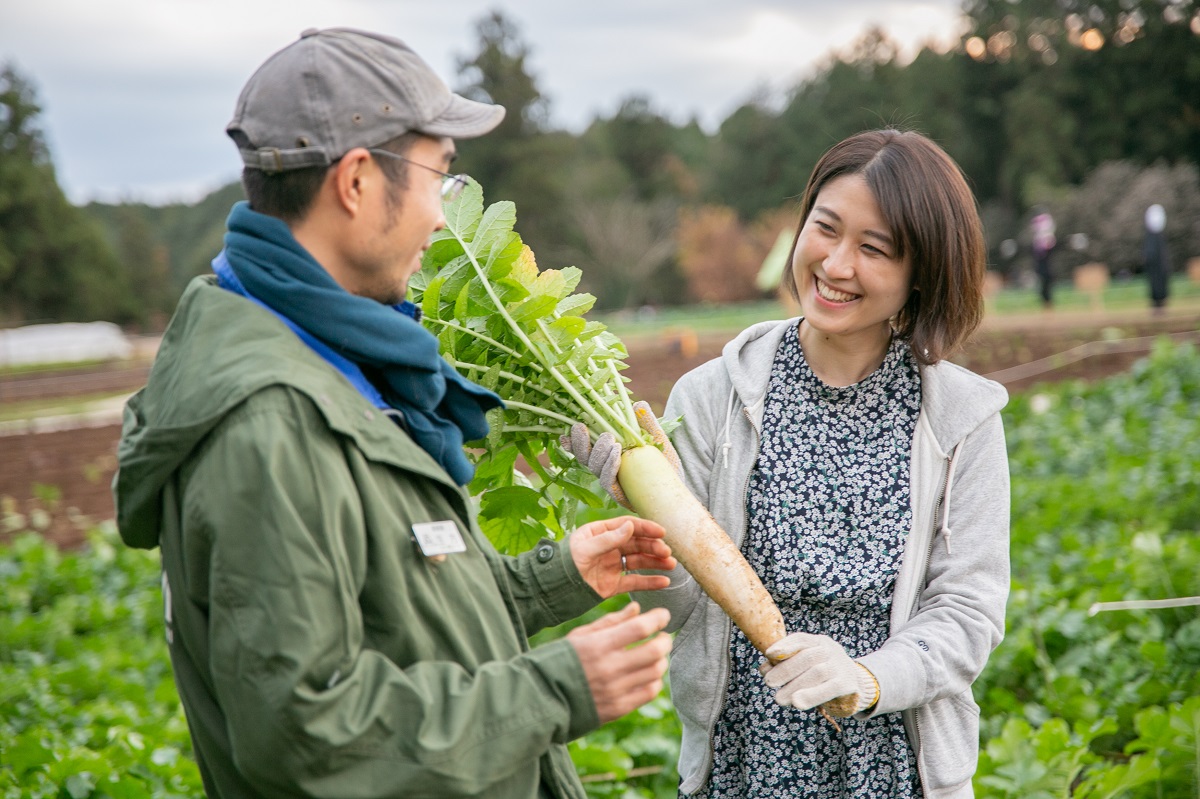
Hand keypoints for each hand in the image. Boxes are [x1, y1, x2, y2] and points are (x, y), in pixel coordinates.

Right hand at [560, 402, 680, 507]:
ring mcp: (611, 482)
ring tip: (609, 438)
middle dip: (580, 441)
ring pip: (594, 467)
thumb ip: (647, 424)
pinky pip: (607, 480)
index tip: (568, 428)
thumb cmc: (665, 467)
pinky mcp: (618, 494)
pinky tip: (616, 454)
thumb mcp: (658, 441)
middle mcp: (605, 469)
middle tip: (583, 427)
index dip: (573, 439)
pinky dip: (609, 465)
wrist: (677, 494)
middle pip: (584, 456)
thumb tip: (638, 404)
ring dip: (598, 451)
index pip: (585, 446)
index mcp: (608, 454)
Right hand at [567, 602, 671, 723]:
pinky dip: (655, 680)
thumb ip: (611, 622)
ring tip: (654, 655)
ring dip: (661, 660)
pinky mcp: (618, 709)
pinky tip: (648, 674)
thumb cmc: (560, 660)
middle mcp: (609, 668)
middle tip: (663, 636)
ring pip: (655, 672)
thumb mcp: (580, 635)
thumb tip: (637, 609)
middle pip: (654, 651)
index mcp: (598, 645)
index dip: (658, 618)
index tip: (663, 615)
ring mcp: (615, 690)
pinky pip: (649, 692)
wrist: (542, 698)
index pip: (640, 628)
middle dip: (665, 640)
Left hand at [569, 516, 675, 597]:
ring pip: (639, 562)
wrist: (553, 590)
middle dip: (653, 547)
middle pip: (637, 544)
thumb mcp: (585, 549)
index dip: (646, 528)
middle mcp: (609, 547)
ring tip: (671, 565)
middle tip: (667, 552)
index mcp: (600, 532)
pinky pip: (635, 582)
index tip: (662, 532)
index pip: (627, 526)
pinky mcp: (613, 584)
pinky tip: (664, 581)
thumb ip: (608, 539)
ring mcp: (612, 566)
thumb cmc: (565, 563)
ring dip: (656, 562)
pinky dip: (650, 582)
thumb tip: (631, 526)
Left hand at [760, 632, 877, 716]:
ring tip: (779, 699)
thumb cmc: (821, 674)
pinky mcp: (848, 684)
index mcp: (818, 642)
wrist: (854, 685)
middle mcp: (830, 650)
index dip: (785, 645)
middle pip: (807, 657)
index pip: (801, 639)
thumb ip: (786, 664)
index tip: (769, 654)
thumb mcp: (805, 665)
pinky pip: (830, 688)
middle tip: (769, 682)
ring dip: (795, 686)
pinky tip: (797, 703)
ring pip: (817, 672)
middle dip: (785, 670)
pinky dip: (812, 695)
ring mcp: (841, 666)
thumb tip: (763, 669)